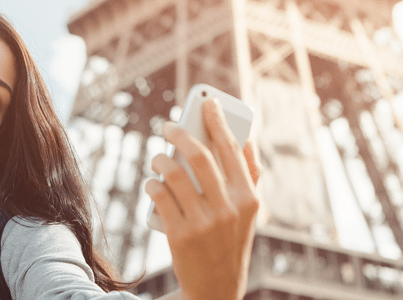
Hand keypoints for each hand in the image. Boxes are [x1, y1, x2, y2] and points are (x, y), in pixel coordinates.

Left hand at [145, 98, 261, 299]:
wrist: (215, 289)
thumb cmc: (230, 243)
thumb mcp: (249, 214)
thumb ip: (251, 178)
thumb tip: (248, 141)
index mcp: (249, 199)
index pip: (232, 149)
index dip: (219, 121)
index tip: (208, 103)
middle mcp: (228, 208)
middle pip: (200, 156)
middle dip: (180, 133)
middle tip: (168, 126)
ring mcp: (203, 222)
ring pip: (174, 174)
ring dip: (161, 159)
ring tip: (157, 158)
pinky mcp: (179, 235)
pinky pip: (159, 196)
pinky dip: (152, 184)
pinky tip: (151, 182)